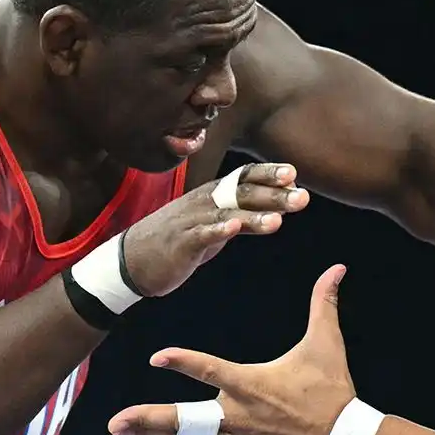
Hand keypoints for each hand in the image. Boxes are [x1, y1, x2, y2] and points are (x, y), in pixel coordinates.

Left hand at [109, 264, 357, 434]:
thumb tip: (337, 268)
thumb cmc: (332, 390)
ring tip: (119, 434)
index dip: (184, 363)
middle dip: (147, 419)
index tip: (158, 357)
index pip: (210, 370)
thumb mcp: (327, 344)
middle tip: (116, 423)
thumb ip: (324, 304)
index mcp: (250, 383)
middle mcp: (236, 413)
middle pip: (184, 418)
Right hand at [120, 163, 310, 296]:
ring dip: (253, 215)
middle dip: (272, 194)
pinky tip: (233, 228)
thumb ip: (247, 214)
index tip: (294, 174)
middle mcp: (204, 202)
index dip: (267, 174)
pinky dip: (217, 230)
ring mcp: (191, 221)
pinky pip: (200, 234)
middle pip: (241, 192)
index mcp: (214, 194)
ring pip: (226, 213)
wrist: (133, 260)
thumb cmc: (181, 239)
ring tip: (278, 219)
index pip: (244, 177)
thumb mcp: (217, 223)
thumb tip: (281, 206)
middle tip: (302, 197)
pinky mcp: (180, 243)